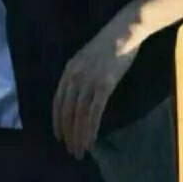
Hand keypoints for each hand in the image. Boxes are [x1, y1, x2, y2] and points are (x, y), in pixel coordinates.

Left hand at [52, 20, 138, 159]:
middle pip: (67, 111)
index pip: (58, 101)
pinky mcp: (105, 84)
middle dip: (68, 134)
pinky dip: (91, 129)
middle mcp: (75, 75)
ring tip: (80, 151)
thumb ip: (79, 74)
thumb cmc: (109, 43)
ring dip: (79, 136)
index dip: (57, 121)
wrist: (125, 30)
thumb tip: (76, 96)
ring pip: (80, 115)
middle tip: (71, 150)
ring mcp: (90, 80)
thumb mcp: (86, 58)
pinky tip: (91, 140)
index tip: (59, 136)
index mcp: (69, 69)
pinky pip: (94, 112)